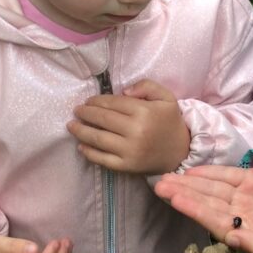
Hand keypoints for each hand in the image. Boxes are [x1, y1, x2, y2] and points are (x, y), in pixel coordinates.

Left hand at [68, 79, 189, 174]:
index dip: (97, 101)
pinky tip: (80, 145)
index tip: (88, 100)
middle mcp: (135, 131)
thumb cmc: (170, 122)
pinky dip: (89, 152)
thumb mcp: (165, 97)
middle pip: (102, 120)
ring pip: (98, 139)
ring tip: (71, 125)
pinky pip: (102, 159)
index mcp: (144, 112)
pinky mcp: (127, 166)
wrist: (181, 152)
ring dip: (81, 131)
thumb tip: (123, 91)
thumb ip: (146, 86)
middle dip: (85, 113)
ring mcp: (130, 151)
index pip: (113, 103)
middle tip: (76, 110)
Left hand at [154, 165, 252, 252]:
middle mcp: (238, 214)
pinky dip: (210, 173)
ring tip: (167, 177)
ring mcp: (244, 196)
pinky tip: (191, 171)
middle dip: (183, 193)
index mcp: (241, 232)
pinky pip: (227, 176)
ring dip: (190, 182)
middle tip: (158, 185)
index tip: (174, 198)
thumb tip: (229, 240)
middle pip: (206, 202)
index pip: (211, 219)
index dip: (193, 208)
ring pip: (212, 188)